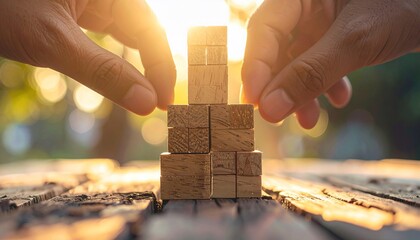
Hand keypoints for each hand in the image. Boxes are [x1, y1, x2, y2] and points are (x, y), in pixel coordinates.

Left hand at [0, 0, 175, 114]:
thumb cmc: (2, 8)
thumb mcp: (54, 42)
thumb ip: (103, 73)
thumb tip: (145, 102)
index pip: (150, 29)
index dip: (161, 67)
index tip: (163, 101)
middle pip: (144, 30)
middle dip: (154, 66)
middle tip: (157, 100)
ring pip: (129, 32)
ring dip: (140, 62)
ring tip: (147, 90)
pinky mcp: (80, 8)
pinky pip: (110, 32)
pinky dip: (118, 56)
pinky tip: (125, 71)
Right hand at [242, 0, 419, 127]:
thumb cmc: (406, 5)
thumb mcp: (355, 40)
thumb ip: (311, 73)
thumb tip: (270, 109)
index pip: (265, 27)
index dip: (256, 66)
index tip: (255, 101)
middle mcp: (308, 5)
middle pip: (277, 48)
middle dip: (280, 85)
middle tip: (276, 116)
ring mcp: (322, 21)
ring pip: (297, 61)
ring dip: (303, 92)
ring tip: (310, 120)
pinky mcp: (336, 37)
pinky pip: (320, 64)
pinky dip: (326, 85)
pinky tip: (340, 98)